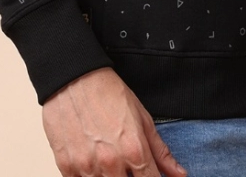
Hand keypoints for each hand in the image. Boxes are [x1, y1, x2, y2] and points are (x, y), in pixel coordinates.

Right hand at [41, 67, 187, 176]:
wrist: (73, 78)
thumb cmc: (108, 93)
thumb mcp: (142, 117)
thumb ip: (161, 151)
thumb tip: (180, 175)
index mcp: (134, 150)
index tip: (148, 175)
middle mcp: (111, 163)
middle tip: (127, 165)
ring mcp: (86, 167)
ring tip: (110, 160)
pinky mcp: (65, 166)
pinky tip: (92, 162)